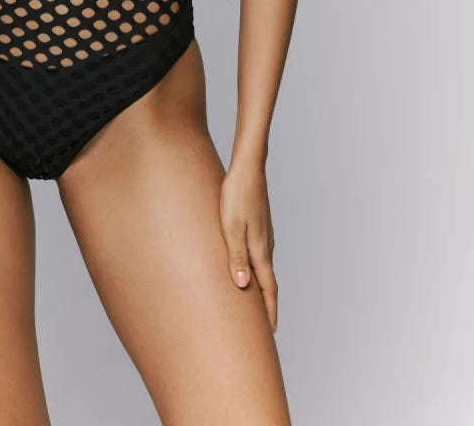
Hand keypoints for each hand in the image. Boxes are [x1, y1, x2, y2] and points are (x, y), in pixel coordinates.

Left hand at [219, 156, 277, 332]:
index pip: (268, 289)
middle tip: (263, 327)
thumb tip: (244, 286)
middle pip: (268, 282)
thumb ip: (236, 257)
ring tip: (253, 303)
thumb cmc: (236, 196)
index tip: (270, 333)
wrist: (248, 168)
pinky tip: (247, 269)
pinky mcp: (258, 226)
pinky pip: (259, 256)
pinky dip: (256, 270)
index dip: (269, 312)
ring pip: (264, 268)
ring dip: (261, 287)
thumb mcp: (231, 227)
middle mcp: (265, 245)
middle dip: (267, 305)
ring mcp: (263, 235)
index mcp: (260, 250)